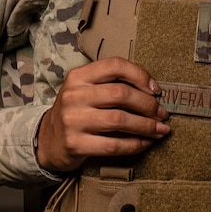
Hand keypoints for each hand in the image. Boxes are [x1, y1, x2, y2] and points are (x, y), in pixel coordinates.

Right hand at [35, 57, 170, 172]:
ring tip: (160, 130)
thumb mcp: (87, 89)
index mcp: (78, 77)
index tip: (156, 90)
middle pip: (121, 94)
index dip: (140, 75)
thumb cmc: (79, 110)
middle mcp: (73, 96)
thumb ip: (114, 84)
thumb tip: (154, 90)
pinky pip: (113, 145)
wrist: (48, 139)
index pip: (115, 66)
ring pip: (120, 120)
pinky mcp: (75, 144)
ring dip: (147, 126)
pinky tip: (145, 143)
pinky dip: (135, 144)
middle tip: (162, 114)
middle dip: (149, 105)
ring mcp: (72, 120)